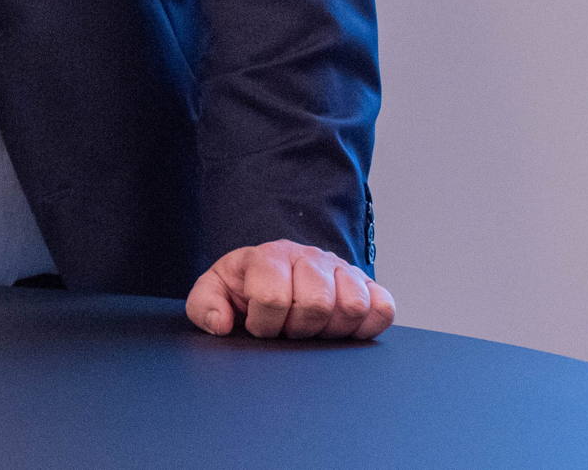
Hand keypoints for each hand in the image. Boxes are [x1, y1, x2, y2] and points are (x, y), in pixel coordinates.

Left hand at [186, 240, 395, 339]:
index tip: (258, 325)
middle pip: (316, 304)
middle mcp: (310, 257)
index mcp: (269, 256)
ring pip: (352, 306)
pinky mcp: (369, 285)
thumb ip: (204, 305)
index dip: (264, 323)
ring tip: (311, 328)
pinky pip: (383, 308)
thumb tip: (220, 324)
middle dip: (297, 329)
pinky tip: (340, 328)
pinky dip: (365, 326)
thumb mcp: (215, 290)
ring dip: (329, 330)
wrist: (277, 271)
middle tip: (287, 328)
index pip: (272, 296)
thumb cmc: (245, 285)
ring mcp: (342, 270)